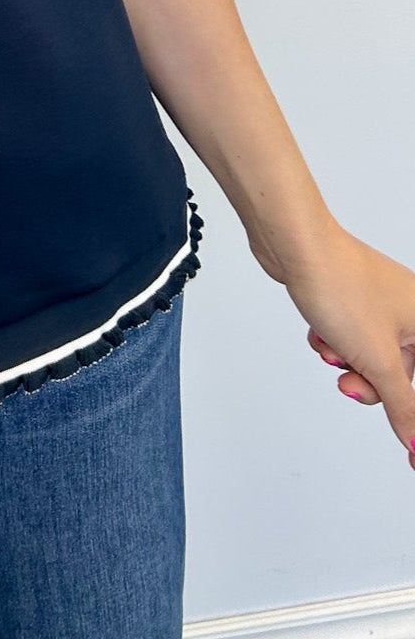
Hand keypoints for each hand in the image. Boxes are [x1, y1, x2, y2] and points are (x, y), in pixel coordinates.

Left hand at [260, 221, 414, 470]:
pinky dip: (332, 341)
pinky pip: (347, 337)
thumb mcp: (380, 361)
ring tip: (329, 345)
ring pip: (368, 356)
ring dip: (346, 361)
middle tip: (346, 382)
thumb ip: (403, 407)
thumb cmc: (342, 288)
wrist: (296, 245)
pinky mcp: (349, 297)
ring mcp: (378, 301)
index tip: (410, 454)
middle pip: (398, 373)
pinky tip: (319, 329)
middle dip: (369, 383)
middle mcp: (408, 308)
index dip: (411, 412)